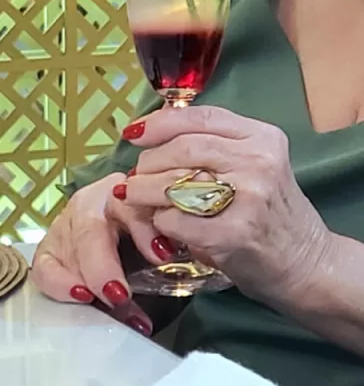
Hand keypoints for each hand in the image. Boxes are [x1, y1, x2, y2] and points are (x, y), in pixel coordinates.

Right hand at [31, 172, 170, 335]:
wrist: (120, 231)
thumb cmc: (147, 233)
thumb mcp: (160, 232)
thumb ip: (168, 242)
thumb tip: (187, 262)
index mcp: (126, 190)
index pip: (133, 205)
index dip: (146, 231)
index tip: (163, 257)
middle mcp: (92, 202)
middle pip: (91, 231)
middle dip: (104, 266)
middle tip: (120, 295)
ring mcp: (67, 223)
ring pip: (70, 250)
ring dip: (88, 280)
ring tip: (107, 302)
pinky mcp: (49, 247)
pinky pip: (45, 267)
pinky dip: (60, 283)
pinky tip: (80, 296)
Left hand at [116, 106, 334, 305]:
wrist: (306, 261)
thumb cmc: (274, 213)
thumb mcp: (258, 165)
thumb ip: (220, 147)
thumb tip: (159, 131)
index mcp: (263, 137)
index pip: (204, 116)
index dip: (162, 121)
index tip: (135, 132)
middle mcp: (259, 160)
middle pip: (185, 147)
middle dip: (149, 160)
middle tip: (135, 175)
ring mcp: (248, 197)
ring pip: (175, 182)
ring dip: (143, 190)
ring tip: (134, 196)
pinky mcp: (233, 234)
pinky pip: (175, 219)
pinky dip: (159, 221)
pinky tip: (160, 225)